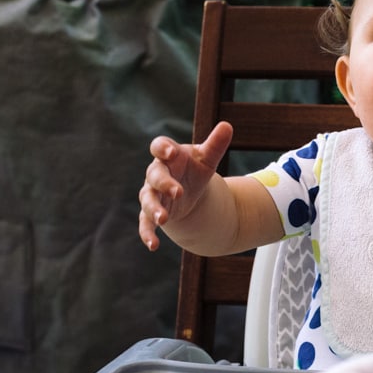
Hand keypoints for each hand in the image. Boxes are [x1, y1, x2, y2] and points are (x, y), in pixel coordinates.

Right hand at [137, 121, 233, 250]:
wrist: (188, 191)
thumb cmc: (195, 169)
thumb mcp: (207, 158)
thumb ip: (215, 144)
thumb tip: (227, 126)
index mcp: (168, 155)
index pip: (158, 146)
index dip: (163, 149)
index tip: (170, 153)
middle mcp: (156, 173)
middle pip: (154, 175)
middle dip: (164, 183)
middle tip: (177, 192)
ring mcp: (152, 193)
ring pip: (147, 199)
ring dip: (153, 209)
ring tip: (163, 219)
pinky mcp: (151, 212)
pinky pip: (144, 223)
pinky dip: (147, 234)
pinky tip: (153, 246)